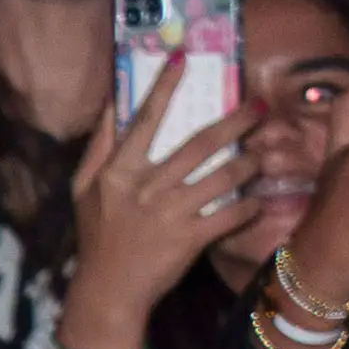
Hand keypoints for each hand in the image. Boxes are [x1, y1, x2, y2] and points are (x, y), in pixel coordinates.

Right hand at [54, 59, 258, 348]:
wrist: (109, 288)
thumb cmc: (97, 234)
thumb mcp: (84, 188)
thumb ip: (99, 147)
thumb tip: (110, 106)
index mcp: (118, 171)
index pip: (144, 120)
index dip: (165, 88)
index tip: (184, 60)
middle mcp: (146, 187)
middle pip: (199, 145)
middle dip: (234, 122)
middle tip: (259, 105)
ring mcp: (170, 213)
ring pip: (222, 177)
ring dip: (249, 162)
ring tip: (263, 153)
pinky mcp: (191, 239)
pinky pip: (230, 215)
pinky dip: (248, 206)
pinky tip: (258, 199)